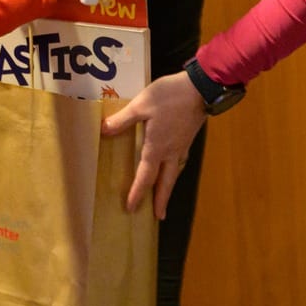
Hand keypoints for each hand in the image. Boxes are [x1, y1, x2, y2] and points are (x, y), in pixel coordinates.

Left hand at [102, 71, 206, 218]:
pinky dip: (175, 170)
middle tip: (160, 217)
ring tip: (165, 196)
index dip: (138, 193)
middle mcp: (171, 151)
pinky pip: (180, 161)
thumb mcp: (141, 105)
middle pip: (166, 182)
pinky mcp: (188, 137)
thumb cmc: (169, 97)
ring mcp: (182, 145)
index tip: (132, 208)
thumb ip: (122, 120)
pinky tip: (174, 165)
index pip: (145, 176)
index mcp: (157, 147)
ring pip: (175, 172)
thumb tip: (104, 131)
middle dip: (161, 200)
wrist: (201, 88)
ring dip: (169, 187)